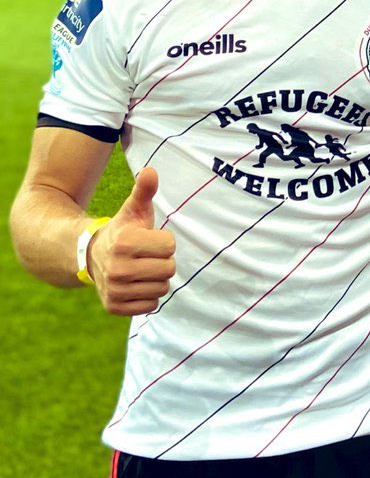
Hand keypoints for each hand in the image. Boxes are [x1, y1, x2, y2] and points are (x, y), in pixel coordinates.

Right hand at [87, 168, 175, 315]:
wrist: (90, 256)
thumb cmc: (123, 231)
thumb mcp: (133, 210)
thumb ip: (144, 191)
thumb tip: (151, 170)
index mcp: (125, 242)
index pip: (170, 246)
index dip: (163, 241)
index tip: (148, 239)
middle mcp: (118, 268)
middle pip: (169, 269)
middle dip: (162, 261)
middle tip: (145, 256)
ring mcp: (115, 290)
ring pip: (162, 288)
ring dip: (156, 279)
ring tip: (140, 270)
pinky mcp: (114, 307)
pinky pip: (151, 305)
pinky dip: (147, 297)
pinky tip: (135, 285)